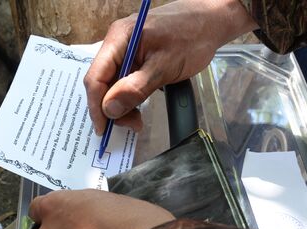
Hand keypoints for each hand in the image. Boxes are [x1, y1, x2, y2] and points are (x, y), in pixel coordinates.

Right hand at [84, 0, 257, 133]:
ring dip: (120, 105)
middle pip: (101, 82)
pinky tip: (138, 107)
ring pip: (111, 85)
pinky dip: (128, 97)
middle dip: (110, 108)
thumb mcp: (164, 67)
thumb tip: (109, 110)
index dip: (96, 105)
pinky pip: (123, 81)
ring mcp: (124, 50)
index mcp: (119, 38)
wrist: (211, 21)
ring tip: (137, 120)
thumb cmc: (192, 37)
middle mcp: (116, 43)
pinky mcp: (134, 58)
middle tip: (129, 125)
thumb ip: (135, 89)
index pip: (96, 77)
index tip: (103, 129)